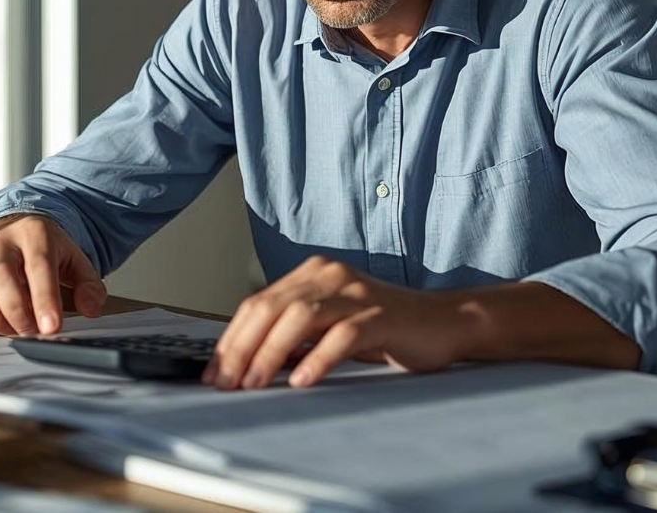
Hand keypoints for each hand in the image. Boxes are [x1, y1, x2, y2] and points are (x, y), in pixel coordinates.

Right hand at [0, 214, 107, 336]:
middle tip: (32, 333)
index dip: (45, 300)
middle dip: (17, 312)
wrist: (15, 227)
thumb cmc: (46, 249)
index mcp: (35, 233)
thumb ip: (88, 284)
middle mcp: (2, 242)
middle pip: (2, 277)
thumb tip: (91, 309)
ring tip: (15, 331)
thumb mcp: (74, 259)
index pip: (39, 267)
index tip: (51, 328)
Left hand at [202, 255, 475, 389]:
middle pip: (271, 308)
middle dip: (242, 349)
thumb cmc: (383, 328)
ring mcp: (356, 293)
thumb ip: (294, 334)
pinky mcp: (380, 316)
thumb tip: (246, 365)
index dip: (231, 339)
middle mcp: (330, 275)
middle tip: (226, 384)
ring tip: (255, 384)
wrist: (442, 321)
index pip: (257, 303)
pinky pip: (342, 336)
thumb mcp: (331, 324)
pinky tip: (301, 381)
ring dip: (271, 353)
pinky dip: (317, 359)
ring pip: (300, 317)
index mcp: (313, 273)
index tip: (214, 373)